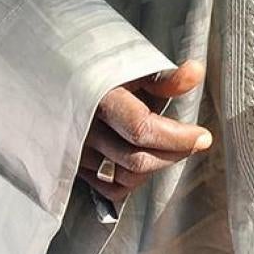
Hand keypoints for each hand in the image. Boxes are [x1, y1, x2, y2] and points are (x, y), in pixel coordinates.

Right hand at [78, 59, 211, 204]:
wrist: (50, 74)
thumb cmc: (96, 68)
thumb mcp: (129, 66)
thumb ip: (162, 78)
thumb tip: (196, 71)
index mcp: (99, 98)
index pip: (142, 129)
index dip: (178, 137)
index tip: (203, 136)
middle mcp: (84, 129)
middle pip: (137, 159)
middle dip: (173, 153)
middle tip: (194, 142)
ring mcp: (74, 151)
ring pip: (124, 177)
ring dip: (154, 167)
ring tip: (170, 149)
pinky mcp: (71, 165)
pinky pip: (107, 187)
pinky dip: (131, 180)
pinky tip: (144, 161)